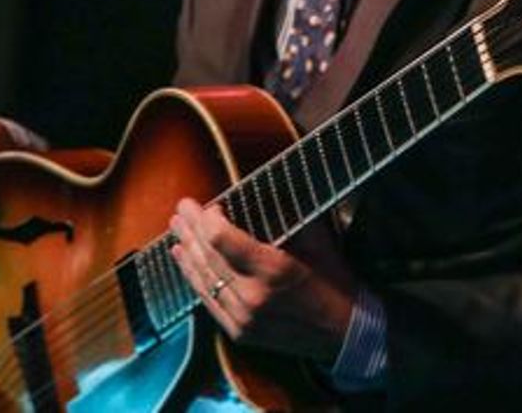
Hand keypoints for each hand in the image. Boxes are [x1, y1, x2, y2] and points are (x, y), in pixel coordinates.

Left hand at [168, 197, 357, 362]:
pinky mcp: (240, 332)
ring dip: (186, 251)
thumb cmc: (334, 280)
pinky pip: (208, 300)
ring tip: (176, 229)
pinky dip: (193, 278)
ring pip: (203, 279)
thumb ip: (287, 214)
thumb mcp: (317, 239)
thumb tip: (264, 188)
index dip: (207, 219)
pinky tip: (183, 260)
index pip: (222, 239)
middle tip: (181, 208)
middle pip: (208, 257)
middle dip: (191, 229)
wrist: (345, 333)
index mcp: (273, 269)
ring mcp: (244, 319)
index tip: (207, 205)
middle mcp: (254, 296)